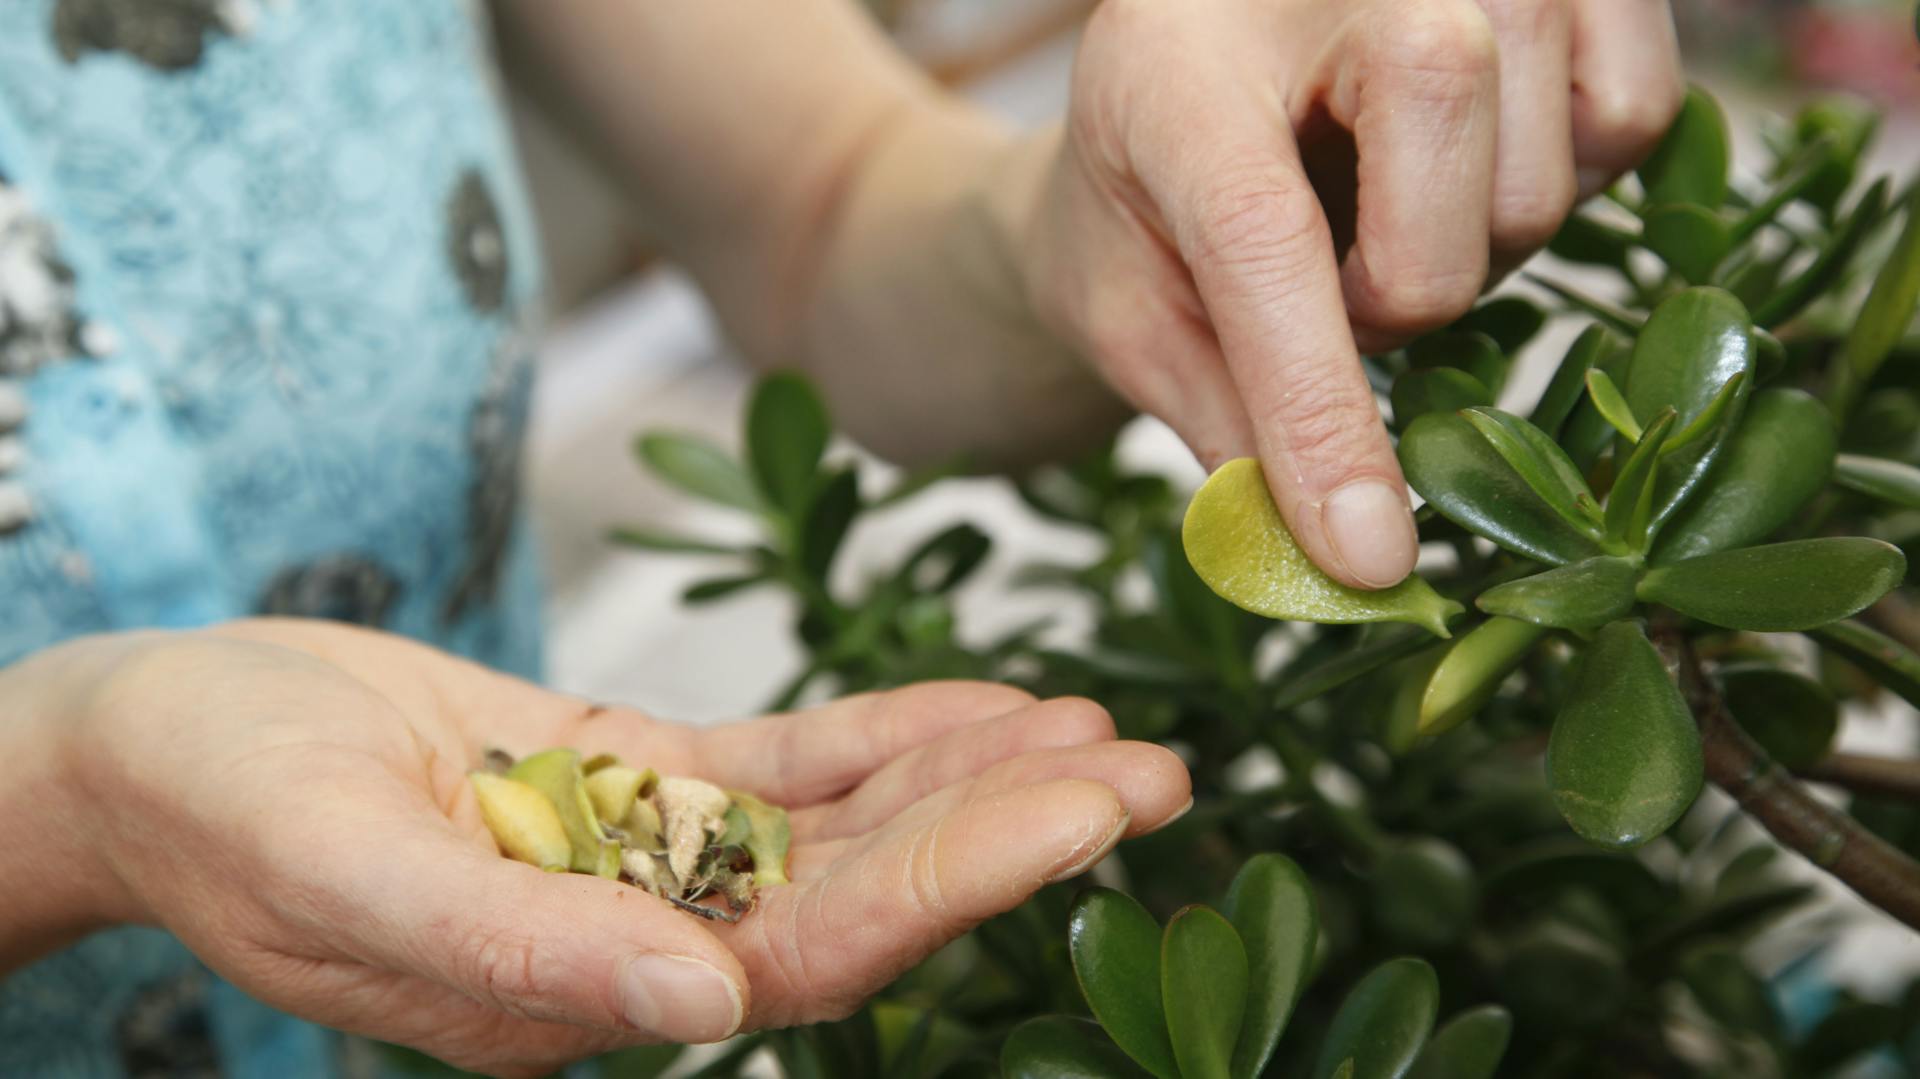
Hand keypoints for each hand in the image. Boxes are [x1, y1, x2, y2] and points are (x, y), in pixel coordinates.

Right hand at [29, 620, 1187, 1074]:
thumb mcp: (347, 874)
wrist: (160, 741)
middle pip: (866, 895)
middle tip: (1160, 771)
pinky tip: (986, 704)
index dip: (953, 884)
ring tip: (1108, 732)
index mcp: (586, 994)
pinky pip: (790, 765)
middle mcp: (642, 940)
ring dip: (976, 778)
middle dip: (1011, 832)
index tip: (1082, 810)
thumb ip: (523, 952)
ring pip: (848, 828)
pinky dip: (888, 735)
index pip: (813, 957)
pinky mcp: (634, 782)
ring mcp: (647, 859)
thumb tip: (697, 1013)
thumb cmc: (222, 806)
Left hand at [1021, 0, 1683, 587]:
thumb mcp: (1131, 314)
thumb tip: (1331, 552)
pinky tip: (1475, 163)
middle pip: (1440, 216)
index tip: (1366, 554)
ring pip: (1545, 179)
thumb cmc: (1141, 207)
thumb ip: (1219, 419)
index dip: (1322, 414)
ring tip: (1394, 208)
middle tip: (1336, 289)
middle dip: (1398, 308)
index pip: (1263, 246)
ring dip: (1478, 248)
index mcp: (1169, 70)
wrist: (1181, 75)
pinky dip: (1573, 177)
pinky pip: (1635, 116)